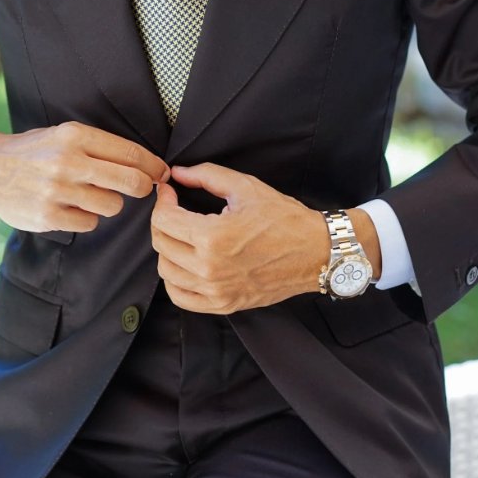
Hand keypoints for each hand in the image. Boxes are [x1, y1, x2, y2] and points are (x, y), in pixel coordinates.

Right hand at [0, 121, 169, 232]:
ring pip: (112, 205)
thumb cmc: (36, 151)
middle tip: (142, 188)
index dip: (154, 167)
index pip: (132, 154)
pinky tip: (71, 206)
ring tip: (90, 194)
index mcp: (75, 136)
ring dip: (109, 203)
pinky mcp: (48, 216)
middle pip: (131, 182)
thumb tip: (148, 167)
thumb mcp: (64, 135)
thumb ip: (101, 148)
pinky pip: (89, 223)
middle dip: (143, 187)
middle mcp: (67, 162)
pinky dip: (86, 217)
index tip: (161, 174)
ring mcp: (57, 191)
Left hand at [150, 163, 329, 313]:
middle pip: (161, 244)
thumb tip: (178, 173)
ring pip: (166, 271)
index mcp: (213, 237)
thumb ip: (206, 176)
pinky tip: (185, 263)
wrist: (316, 252)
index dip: (162, 200)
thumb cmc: (285, 219)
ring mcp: (216, 290)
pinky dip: (175, 280)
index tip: (170, 192)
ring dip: (168, 249)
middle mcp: (209, 268)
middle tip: (174, 209)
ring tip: (182, 235)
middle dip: (163, 221)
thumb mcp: (246, 188)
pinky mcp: (223, 304)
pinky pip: (181, 297)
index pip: (163, 220)